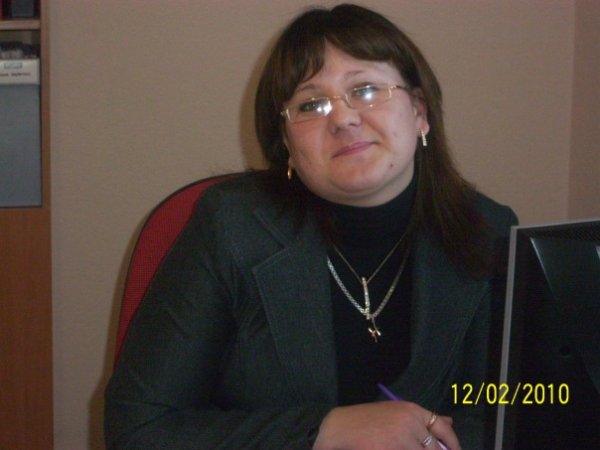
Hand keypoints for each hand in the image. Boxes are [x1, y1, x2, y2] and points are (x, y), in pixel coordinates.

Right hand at [312, 401, 459, 449]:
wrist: (340, 428)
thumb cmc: (367, 421)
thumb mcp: (395, 413)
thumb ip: (421, 420)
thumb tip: (449, 422)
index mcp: (412, 410)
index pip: (442, 428)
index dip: (452, 443)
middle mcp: (410, 423)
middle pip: (434, 448)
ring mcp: (401, 439)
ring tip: (404, 448)